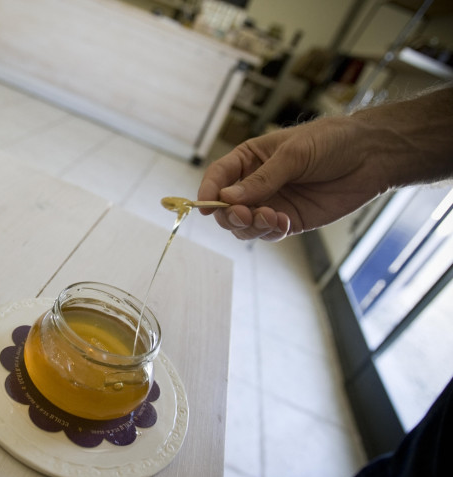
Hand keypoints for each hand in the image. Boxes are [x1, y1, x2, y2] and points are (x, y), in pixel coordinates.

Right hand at [197, 117, 388, 240]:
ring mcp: (272, 203)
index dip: (208, 191)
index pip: (218, 176)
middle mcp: (255, 183)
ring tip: (270, 218)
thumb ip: (261, 180)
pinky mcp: (289, 220)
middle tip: (245, 215)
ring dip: (251, 226)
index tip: (205, 206)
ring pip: (244, 225)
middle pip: (226, 207)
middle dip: (231, 214)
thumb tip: (227, 199)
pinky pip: (268, 233)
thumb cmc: (331, 142)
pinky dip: (270, 232)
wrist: (372, 156)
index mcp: (250, 159)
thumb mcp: (293, 155)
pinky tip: (284, 222)